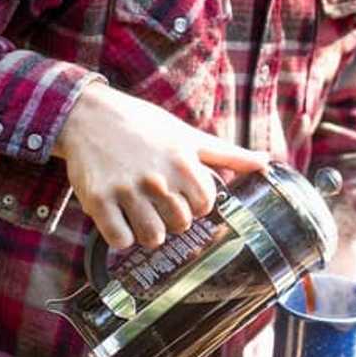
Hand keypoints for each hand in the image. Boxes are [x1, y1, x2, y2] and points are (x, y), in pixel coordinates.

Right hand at [55, 83, 268, 248]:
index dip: (195, 203)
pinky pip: (120, 240)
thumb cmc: (144, 125)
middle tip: (158, 202)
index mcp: (183, 162)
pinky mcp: (98, 201)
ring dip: (148, 232)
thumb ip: (227, 154)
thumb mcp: (187, 135)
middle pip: (180, 225)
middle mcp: (158, 178)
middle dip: (172, 218)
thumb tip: (267, 162)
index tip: (182, 193)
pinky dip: (120, 237)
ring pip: (152, 238)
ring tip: (140, 213)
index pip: (205, 206)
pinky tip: (119, 219)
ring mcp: (127, 191)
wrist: (89, 115)